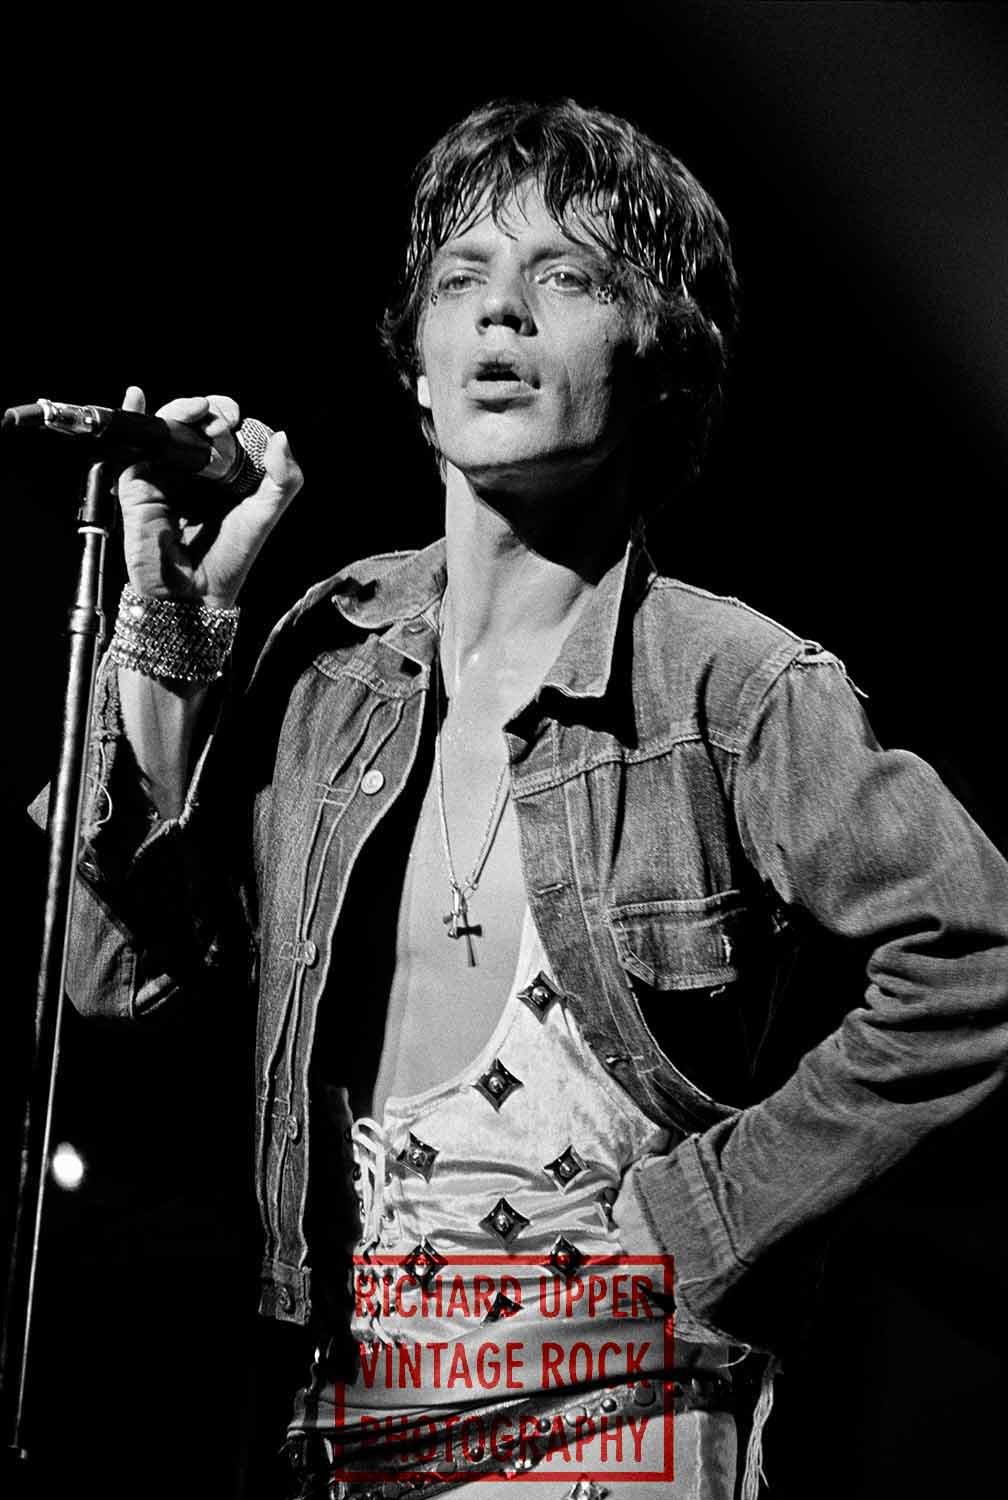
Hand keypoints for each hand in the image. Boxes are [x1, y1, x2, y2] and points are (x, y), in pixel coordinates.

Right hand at [117, 385, 302, 607]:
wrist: (194, 592)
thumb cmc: (229, 558)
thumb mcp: (265, 516)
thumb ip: (283, 480)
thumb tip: (281, 437)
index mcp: (223, 474)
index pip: (223, 431)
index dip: (228, 416)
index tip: (236, 420)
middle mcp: (192, 471)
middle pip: (193, 423)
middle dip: (207, 409)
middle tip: (220, 418)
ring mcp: (164, 474)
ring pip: (166, 427)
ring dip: (179, 409)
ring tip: (197, 411)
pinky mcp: (137, 484)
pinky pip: (132, 446)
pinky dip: (135, 416)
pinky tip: (138, 396)